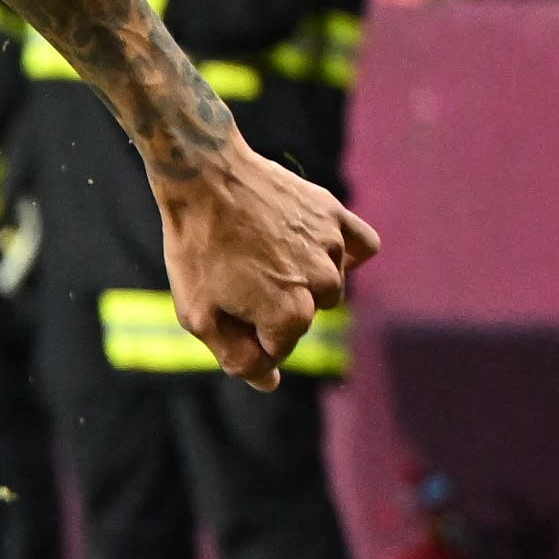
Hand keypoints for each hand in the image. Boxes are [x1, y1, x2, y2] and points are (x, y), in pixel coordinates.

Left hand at [156, 143, 376, 387]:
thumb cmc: (196, 248)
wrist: (203, 176)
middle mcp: (321, 283)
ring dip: (303, 280)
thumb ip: (237, 357)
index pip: (276, 350)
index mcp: (289, 314)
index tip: (224, 304)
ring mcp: (332, 247)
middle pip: (305, 318)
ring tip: (264, 254)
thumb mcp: (198, 314)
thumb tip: (270, 383)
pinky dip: (345, 254)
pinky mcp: (335, 215)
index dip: (244, 332)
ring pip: (330, 285)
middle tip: (239, 275)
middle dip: (273, 307)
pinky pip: (362, 246)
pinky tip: (314, 248)